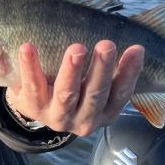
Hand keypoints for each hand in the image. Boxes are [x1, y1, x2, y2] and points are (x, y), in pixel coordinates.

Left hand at [6, 40, 143, 136]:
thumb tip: (136, 45)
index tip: (137, 49)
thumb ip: (111, 70)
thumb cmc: (74, 88)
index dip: (130, 72)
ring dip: (72, 71)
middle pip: (95, 94)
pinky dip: (30, 66)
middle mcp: (84, 119)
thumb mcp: (95, 85)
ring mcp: (58, 116)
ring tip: (77, 48)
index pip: (121, 93)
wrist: (36, 105)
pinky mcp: (33, 108)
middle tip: (107, 45)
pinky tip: (28, 47)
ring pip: (66, 93)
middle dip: (101, 69)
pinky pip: (32, 86)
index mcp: (104, 112)